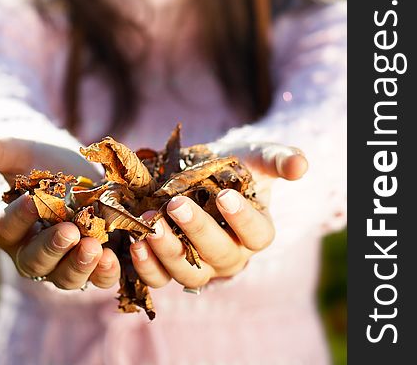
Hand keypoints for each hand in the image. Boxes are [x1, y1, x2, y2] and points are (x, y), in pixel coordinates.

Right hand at [0, 138, 119, 289]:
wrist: (80, 174)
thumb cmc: (44, 163)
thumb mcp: (23, 153)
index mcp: (10, 228)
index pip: (7, 228)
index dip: (18, 217)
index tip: (32, 201)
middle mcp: (33, 252)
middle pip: (36, 260)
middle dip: (53, 247)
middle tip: (69, 232)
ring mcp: (64, 263)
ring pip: (66, 277)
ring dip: (80, 265)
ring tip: (94, 249)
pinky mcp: (94, 265)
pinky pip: (97, 279)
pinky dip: (105, 273)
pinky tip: (113, 259)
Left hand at [129, 142, 307, 289]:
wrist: (203, 170)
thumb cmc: (236, 165)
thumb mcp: (258, 157)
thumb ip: (279, 159)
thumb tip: (301, 165)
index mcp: (256, 232)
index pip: (256, 234)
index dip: (242, 219)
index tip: (224, 196)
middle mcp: (230, 256)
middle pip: (219, 255)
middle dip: (197, 230)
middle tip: (176, 205)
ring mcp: (199, 265)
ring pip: (187, 272)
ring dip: (167, 250)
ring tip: (149, 225)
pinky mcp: (169, 266)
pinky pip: (159, 277)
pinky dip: (146, 265)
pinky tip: (134, 242)